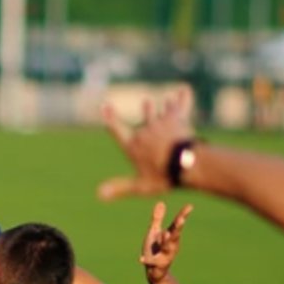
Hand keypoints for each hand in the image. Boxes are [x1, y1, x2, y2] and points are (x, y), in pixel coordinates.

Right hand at [98, 87, 195, 201]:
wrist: (183, 164)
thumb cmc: (162, 176)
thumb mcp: (140, 186)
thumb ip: (120, 188)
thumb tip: (98, 194)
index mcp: (134, 146)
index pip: (118, 131)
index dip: (111, 119)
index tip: (105, 107)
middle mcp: (145, 132)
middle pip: (145, 120)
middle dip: (147, 112)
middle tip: (147, 103)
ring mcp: (161, 124)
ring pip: (162, 113)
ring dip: (164, 107)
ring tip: (166, 101)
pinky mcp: (177, 119)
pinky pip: (180, 106)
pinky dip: (183, 98)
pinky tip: (185, 89)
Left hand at [139, 201, 191, 283]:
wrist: (154, 272)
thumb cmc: (155, 249)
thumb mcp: (154, 232)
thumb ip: (157, 218)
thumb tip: (161, 202)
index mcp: (169, 236)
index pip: (177, 224)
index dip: (183, 215)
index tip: (190, 206)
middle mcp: (170, 245)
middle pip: (175, 234)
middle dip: (178, 227)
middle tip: (181, 219)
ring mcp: (165, 255)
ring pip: (167, 247)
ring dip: (166, 241)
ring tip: (165, 233)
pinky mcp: (157, 265)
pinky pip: (152, 262)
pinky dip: (147, 260)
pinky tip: (140, 259)